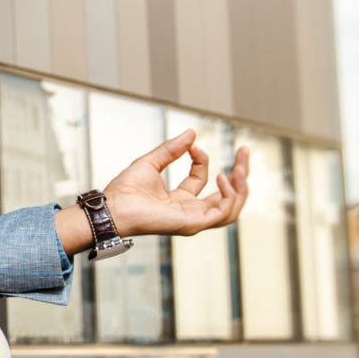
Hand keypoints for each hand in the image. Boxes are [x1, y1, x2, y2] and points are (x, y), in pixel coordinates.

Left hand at [101, 130, 249, 238]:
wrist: (113, 207)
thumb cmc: (125, 190)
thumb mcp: (151, 162)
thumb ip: (172, 149)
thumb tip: (192, 133)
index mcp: (179, 199)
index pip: (202, 179)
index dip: (202, 159)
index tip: (193, 146)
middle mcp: (189, 211)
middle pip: (226, 196)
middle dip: (241, 174)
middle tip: (245, 151)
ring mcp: (193, 220)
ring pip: (231, 208)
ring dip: (241, 186)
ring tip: (239, 167)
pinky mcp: (193, 224)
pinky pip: (223, 214)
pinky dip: (229, 196)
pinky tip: (223, 177)